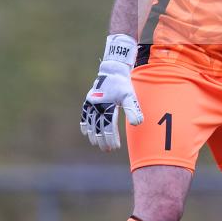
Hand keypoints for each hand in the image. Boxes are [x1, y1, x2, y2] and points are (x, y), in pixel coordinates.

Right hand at [80, 34, 143, 150]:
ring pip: (90, 122)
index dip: (111, 138)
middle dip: (102, 139)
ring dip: (92, 134)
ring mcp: (91, 103)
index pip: (108, 126)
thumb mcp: (130, 96)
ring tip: (95, 143)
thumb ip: (133, 110)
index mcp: (107, 105)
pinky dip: (84, 123)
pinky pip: (84, 114)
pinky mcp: (89, 100)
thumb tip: (137, 124)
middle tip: (106, 149)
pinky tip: (85, 132)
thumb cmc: (123, 85)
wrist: (113, 71)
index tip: (115, 147)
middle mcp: (97, 105)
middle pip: (99, 127)